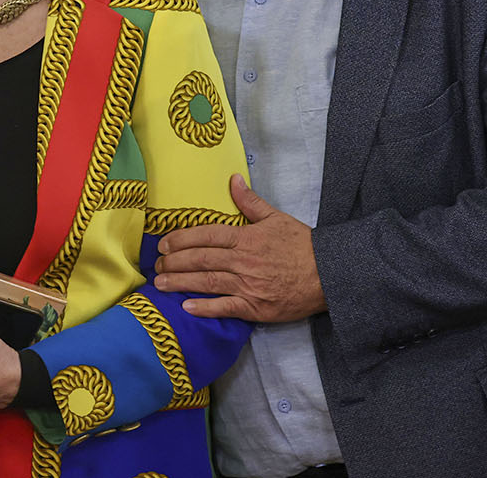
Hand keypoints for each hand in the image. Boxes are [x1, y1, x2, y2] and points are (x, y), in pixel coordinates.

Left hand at [153, 173, 325, 321]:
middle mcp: (243, 261)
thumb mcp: (276, 218)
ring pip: (208, 282)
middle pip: (201, 259)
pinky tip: (186, 307)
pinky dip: (205, 308)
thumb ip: (250, 201)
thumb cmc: (302, 245)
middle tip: (156, 265)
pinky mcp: (256, 307)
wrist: (330, 274)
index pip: (206, 235)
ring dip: (181, 283)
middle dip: (175, 262)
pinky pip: (226, 308)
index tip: (163, 244)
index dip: (181, 239)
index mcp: (246, 237)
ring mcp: (249, 285)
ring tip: (160, 284)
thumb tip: (233, 179)